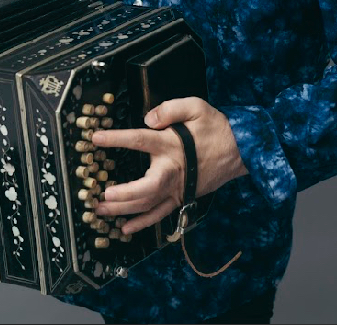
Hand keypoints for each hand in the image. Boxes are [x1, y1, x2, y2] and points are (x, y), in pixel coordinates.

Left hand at [91, 97, 247, 234]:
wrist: (240, 151)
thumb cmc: (216, 128)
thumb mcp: (196, 107)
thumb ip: (171, 108)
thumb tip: (149, 117)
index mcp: (171, 144)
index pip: (139, 140)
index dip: (117, 138)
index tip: (96, 138)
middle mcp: (172, 170)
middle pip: (144, 187)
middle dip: (122, 194)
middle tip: (101, 195)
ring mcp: (176, 188)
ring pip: (148, 204)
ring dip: (123, 209)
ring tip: (101, 210)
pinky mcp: (180, 197)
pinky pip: (159, 214)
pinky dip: (142, 223)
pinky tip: (125, 228)